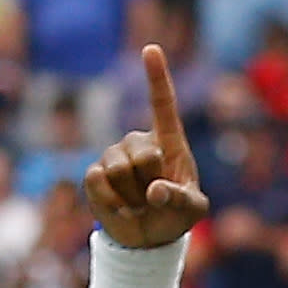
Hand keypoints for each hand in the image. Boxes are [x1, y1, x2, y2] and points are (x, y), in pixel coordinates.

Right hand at [83, 46, 209, 251]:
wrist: (148, 237)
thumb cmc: (176, 215)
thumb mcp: (192, 211)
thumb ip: (182, 201)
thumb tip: (154, 192)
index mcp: (168, 141)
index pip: (162, 104)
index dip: (157, 77)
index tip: (151, 49)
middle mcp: (138, 142)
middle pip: (145, 156)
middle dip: (153, 183)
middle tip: (155, 198)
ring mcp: (113, 155)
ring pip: (119, 170)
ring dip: (133, 197)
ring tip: (139, 203)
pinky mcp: (94, 173)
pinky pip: (98, 182)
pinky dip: (113, 203)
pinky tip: (121, 207)